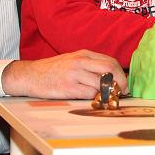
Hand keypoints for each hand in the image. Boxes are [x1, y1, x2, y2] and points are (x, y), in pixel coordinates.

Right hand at [1, 50, 126, 99]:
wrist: (31, 75)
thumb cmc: (53, 69)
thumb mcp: (73, 60)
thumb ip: (90, 64)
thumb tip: (112, 76)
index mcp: (84, 54)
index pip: (110, 61)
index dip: (121, 74)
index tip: (124, 83)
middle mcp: (80, 61)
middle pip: (110, 69)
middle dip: (121, 81)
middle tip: (122, 92)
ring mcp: (74, 74)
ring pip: (101, 82)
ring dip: (109, 92)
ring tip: (109, 98)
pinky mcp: (68, 88)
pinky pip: (89, 93)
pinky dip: (96, 98)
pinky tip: (94, 100)